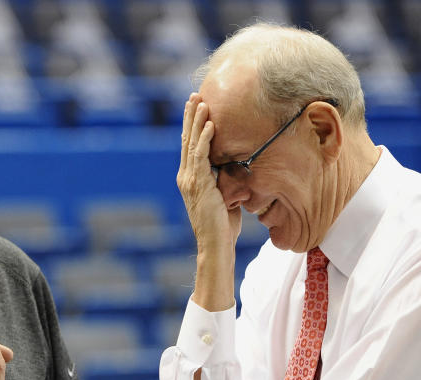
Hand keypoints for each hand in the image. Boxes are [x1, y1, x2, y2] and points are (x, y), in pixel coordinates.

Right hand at [177, 93, 241, 250]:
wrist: (216, 243)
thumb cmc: (223, 224)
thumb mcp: (223, 196)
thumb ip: (224, 180)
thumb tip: (234, 168)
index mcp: (190, 179)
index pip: (190, 146)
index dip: (192, 126)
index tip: (197, 107)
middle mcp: (186, 177)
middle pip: (187, 140)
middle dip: (191, 116)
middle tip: (195, 95)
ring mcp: (190, 180)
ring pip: (192, 144)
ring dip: (196, 121)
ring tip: (201, 102)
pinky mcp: (198, 184)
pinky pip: (201, 155)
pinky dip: (204, 138)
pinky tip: (209, 124)